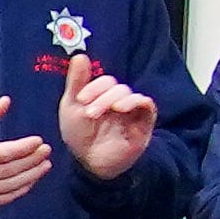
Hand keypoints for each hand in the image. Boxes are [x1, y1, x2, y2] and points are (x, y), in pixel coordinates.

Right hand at [0, 97, 49, 209]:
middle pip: (8, 171)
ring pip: (8, 187)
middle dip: (31, 161)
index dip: (23, 148)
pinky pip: (1, 200)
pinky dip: (18, 191)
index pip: (2, 153)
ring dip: (30, 177)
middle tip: (46, 151)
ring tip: (44, 166)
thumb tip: (7, 102)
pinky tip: (30, 181)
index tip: (38, 140)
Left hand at [57, 52, 158, 179]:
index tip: (80, 99)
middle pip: (117, 87)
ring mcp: (132, 111)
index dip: (93, 86)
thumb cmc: (81, 136)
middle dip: (101, 96)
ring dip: (114, 99)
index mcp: (103, 95)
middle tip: (89, 112)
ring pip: (130, 94)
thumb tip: (80, 55)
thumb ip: (76, 82)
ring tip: (100, 113)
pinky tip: (121, 108)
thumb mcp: (72, 106)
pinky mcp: (143, 123)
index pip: (105, 81)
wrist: (90, 162)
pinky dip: (136, 102)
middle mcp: (119, 100)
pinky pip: (147, 105)